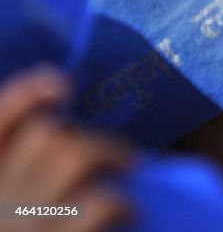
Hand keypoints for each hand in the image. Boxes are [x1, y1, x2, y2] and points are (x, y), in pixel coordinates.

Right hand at [0, 67, 132, 231]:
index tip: (62, 84)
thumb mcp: (13, 202)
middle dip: (86, 136)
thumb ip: (22, 169)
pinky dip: (121, 202)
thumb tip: (60, 132)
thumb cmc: (34, 226)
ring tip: (129, 166)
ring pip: (72, 155)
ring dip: (111, 154)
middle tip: (116, 153)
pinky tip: (130, 211)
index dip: (25, 95)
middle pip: (44, 134)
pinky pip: (98, 204)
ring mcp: (25, 224)